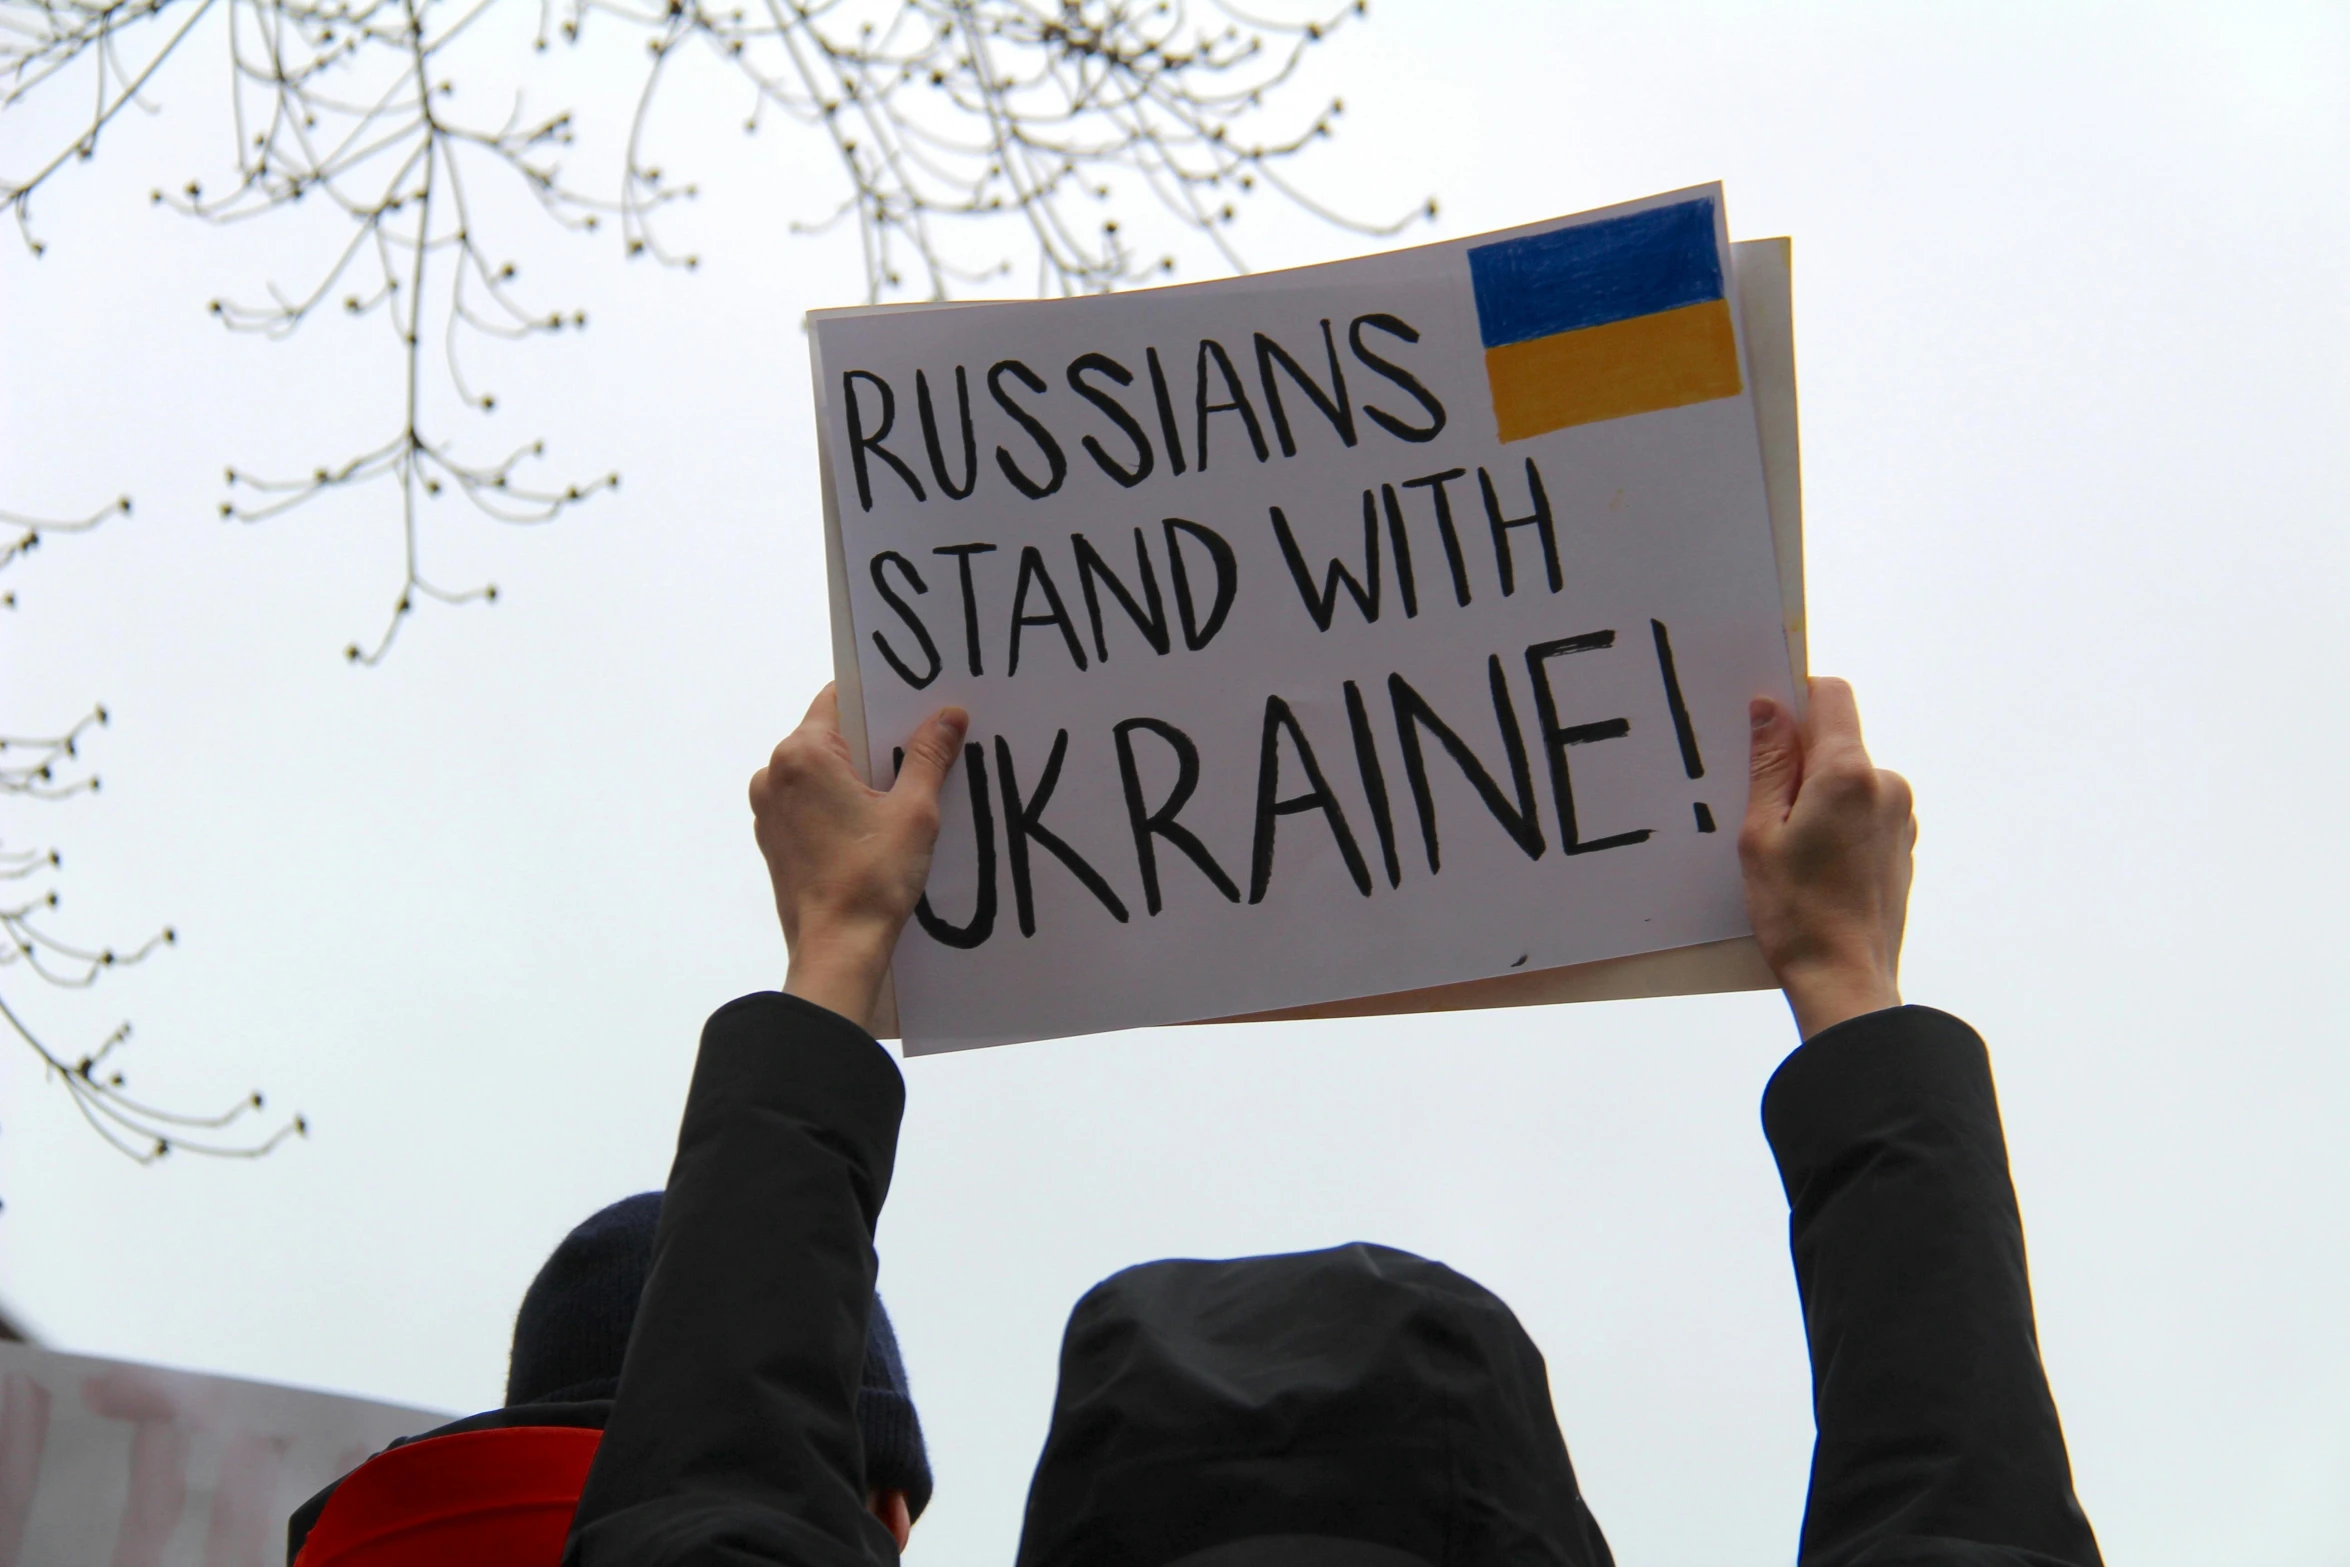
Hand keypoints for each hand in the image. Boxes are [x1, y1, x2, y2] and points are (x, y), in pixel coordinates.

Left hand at [749, 684, 968, 1031]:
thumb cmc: (873, 879)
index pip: (838, 698)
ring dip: (856, 775)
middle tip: (919, 750)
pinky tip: (873, 825)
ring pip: (819, 771)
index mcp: (802, 755)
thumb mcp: (915, 810)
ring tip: (901, 794)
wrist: (837, 950)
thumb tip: (949, 714)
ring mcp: (768, 808)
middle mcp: (774, 774)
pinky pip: (809, 802)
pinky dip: (838, 803)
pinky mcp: (773, 838)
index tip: (912, 706)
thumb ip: (929, 755)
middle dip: (873, 741)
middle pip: (830, 735)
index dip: (878, 700)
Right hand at [1739, 678, 1916, 1039]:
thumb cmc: (1797, 914)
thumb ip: (1770, 764)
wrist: (1846, 980)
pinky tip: (1811, 863)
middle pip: (1838, 740)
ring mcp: (1902, 816)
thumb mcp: (1762, 833)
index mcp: (1849, 774)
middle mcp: (1887, 786)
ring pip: (1849, 778)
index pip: (1831, 695)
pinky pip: (1864, 810)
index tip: (1765, 723)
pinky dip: (1836, 821)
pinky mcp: (1904, 845)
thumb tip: (1769, 708)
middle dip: (1798, 758)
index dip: (1795, 697)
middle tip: (1761, 805)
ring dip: (1817, 795)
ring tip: (1786, 845)